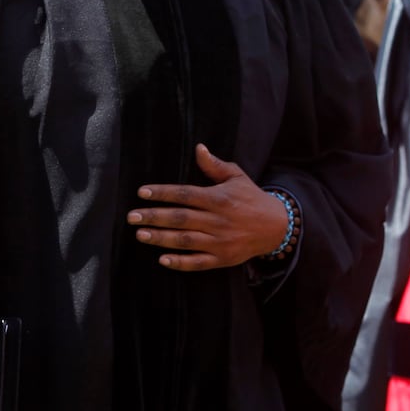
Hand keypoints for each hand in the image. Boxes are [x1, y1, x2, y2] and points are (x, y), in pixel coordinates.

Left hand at [127, 143, 288, 270]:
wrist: (277, 227)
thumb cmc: (251, 198)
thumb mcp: (236, 177)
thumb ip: (214, 165)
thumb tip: (198, 148)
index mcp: (218, 198)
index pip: (185, 194)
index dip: (162, 193)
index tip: (142, 193)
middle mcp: (218, 220)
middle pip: (180, 218)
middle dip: (154, 217)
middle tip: (131, 217)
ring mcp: (220, 241)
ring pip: (185, 240)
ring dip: (161, 238)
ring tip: (140, 235)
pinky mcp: (223, 258)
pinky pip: (198, 262)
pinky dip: (181, 262)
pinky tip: (162, 259)